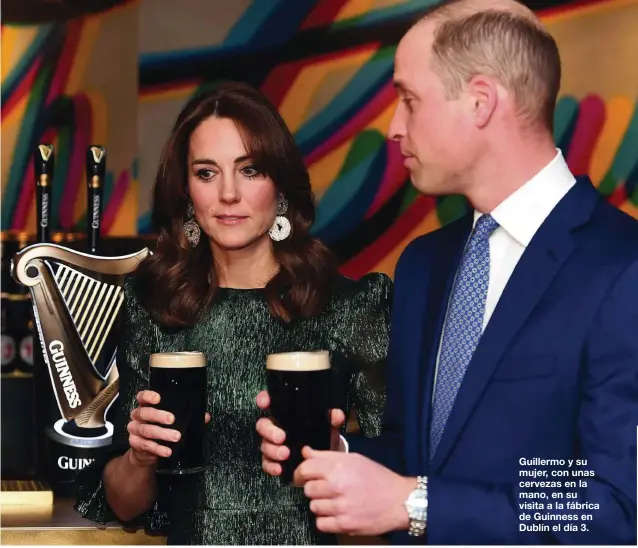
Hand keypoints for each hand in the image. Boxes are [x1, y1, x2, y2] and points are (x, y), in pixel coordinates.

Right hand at [127, 390, 210, 467]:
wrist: (146, 451)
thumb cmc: (160, 429)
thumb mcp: (173, 421)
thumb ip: (187, 416)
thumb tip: (205, 416)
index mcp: (146, 406)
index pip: (142, 397)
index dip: (148, 396)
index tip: (158, 398)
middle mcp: (138, 416)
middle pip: (144, 412)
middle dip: (159, 415)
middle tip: (172, 419)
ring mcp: (135, 430)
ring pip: (146, 430)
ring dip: (162, 434)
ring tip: (175, 437)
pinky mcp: (135, 443)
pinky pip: (146, 445)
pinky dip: (158, 448)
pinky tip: (167, 450)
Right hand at [255, 390, 345, 476]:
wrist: (324, 459)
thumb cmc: (322, 435)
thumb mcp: (329, 426)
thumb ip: (332, 418)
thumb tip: (336, 415)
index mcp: (286, 414)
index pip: (270, 402)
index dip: (264, 399)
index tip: (265, 403)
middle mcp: (276, 428)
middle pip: (262, 425)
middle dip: (269, 431)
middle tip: (281, 438)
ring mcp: (273, 445)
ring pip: (264, 445)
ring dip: (272, 450)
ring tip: (285, 455)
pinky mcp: (274, 461)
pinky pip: (266, 464)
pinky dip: (271, 466)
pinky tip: (279, 469)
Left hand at [294, 448, 413, 535]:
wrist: (399, 500)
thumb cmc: (377, 477)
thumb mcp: (353, 459)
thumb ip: (326, 456)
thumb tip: (305, 452)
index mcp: (339, 467)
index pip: (305, 469)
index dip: (300, 473)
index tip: (302, 476)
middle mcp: (338, 486)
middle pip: (307, 489)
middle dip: (314, 488)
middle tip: (326, 488)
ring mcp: (341, 507)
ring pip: (313, 506)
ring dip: (321, 504)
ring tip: (335, 501)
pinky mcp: (345, 525)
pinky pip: (321, 523)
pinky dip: (326, 520)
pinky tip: (337, 513)